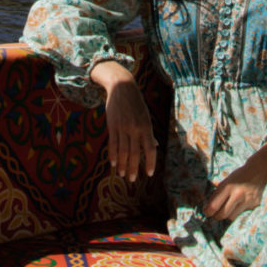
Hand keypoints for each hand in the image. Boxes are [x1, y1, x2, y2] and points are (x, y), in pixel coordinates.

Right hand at [90, 60, 157, 182]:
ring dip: (121, 165)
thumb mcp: (146, 116)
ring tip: (121, 174)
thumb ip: (149, 133)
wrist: (122, 87)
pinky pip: (112, 144)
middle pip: (134, 153)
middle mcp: (135, 128)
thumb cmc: (136, 103)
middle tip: (132, 180)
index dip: (150, 162)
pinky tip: (112, 163)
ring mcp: (123, 127)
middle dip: (133, 168)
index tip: (149, 174)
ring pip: (122, 151)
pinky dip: (112, 155)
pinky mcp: (112, 125)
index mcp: (146, 126)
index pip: (150, 149)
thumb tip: (155, 147)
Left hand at [204, 139, 266, 220]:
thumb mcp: (226, 181)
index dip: (208, 211)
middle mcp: (238, 194)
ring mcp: (247, 201)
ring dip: (227, 214)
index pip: (214, 205)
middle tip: (214, 215)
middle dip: (216, 216)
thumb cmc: (239, 176)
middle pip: (222, 214)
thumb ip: (219, 193)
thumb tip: (209, 208)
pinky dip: (238, 210)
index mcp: (228, 186)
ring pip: (232, 217)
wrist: (259, 170)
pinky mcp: (254, 205)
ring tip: (227, 209)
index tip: (206, 212)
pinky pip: (242, 213)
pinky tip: (240, 203)